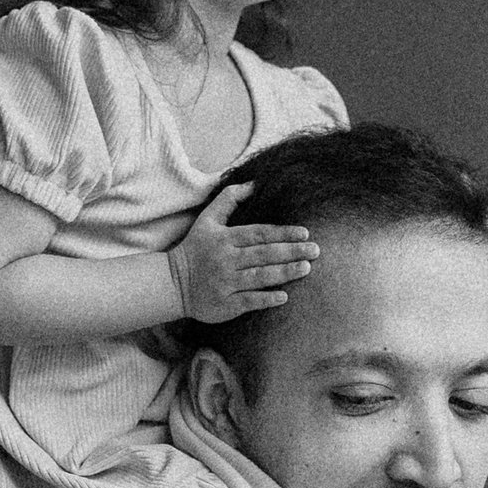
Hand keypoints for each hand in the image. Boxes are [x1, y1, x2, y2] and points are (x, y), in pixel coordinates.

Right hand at [171, 181, 316, 322]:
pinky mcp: (224, 304)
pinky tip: (284, 297)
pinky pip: (248, 301)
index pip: (259, 233)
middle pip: (264, 254)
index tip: (304, 232)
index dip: (283, 233)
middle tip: (315, 250)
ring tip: (306, 268)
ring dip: (284, 272)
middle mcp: (227, 260)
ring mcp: (226, 283)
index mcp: (225, 238)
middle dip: (291, 251)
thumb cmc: (195, 249)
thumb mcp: (207, 219)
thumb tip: (254, 183)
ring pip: (259, 276)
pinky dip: (266, 299)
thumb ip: (229, 199)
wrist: (172, 283)